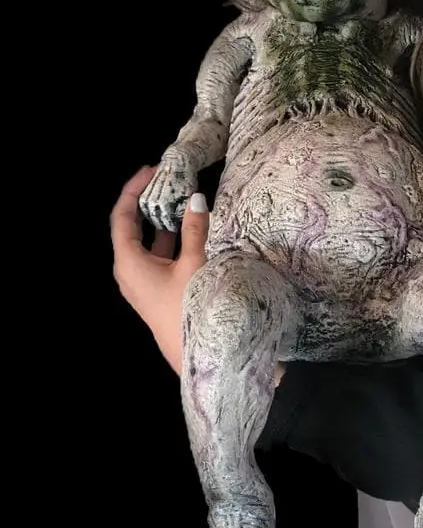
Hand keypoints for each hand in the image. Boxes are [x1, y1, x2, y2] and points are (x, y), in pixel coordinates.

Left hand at [111, 166, 285, 384]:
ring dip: (160, 220)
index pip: (121, 217)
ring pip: (146, 242)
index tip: (151, 170)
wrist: (197, 357)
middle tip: (166, 180)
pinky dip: (169, 239)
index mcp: (128, 262)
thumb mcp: (194, 265)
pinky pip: (156, 256)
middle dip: (147, 202)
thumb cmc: (190, 309)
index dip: (133, 190)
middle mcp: (129, 271)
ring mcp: (141, 282)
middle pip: (130, 228)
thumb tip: (196, 199)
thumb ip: (194, 230)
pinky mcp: (155, 290)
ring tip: (180, 198)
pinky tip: (188, 228)